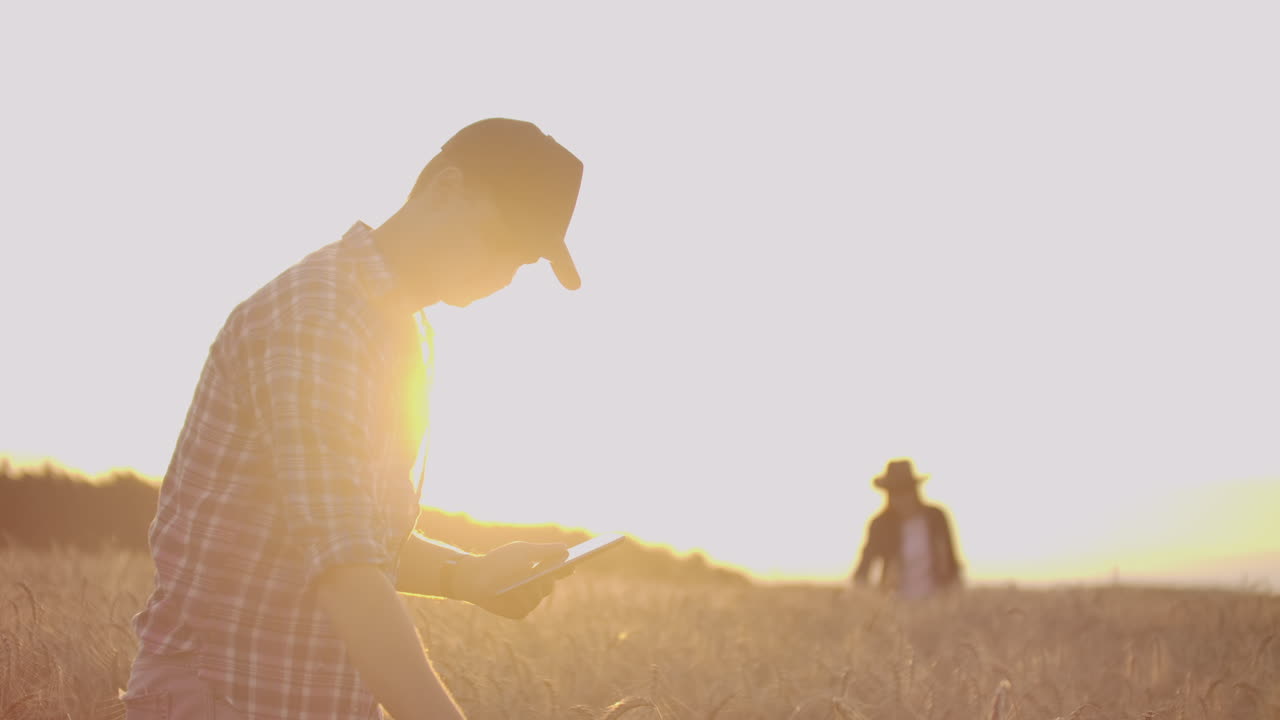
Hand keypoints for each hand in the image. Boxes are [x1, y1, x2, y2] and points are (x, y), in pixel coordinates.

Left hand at [455, 542, 569, 619]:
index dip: (567, 566)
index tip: (577, 559)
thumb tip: (566, 548)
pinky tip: (516, 590)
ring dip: (533, 587)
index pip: (559, 570)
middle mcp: (536, 588)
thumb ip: (544, 550)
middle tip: (555, 567)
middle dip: (550, 575)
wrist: (473, 576)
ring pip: (539, 596)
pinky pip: (525, 607)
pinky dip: (520, 598)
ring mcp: (527, 602)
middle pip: (550, 583)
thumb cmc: (499, 561)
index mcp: (540, 572)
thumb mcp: (522, 551)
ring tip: (531, 577)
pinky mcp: (517, 613)